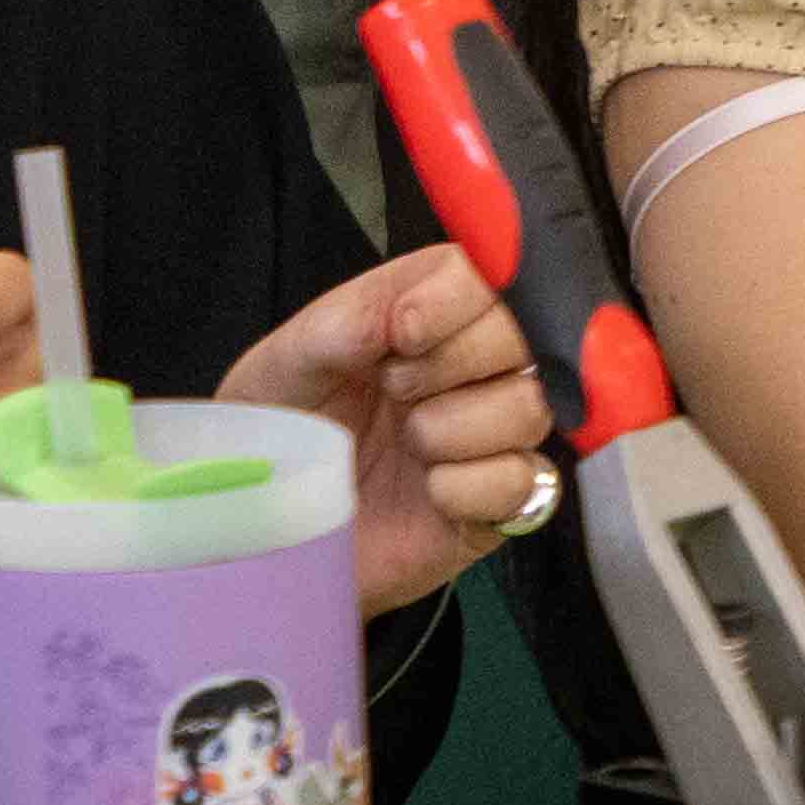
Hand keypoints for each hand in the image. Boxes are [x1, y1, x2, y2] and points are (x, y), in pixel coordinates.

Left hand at [215, 244, 550, 610]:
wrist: (273, 532)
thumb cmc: (282, 441)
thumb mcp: (285, 367)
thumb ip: (341, 324)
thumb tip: (403, 311)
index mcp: (431, 315)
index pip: (489, 273)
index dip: (458, 298)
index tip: (403, 331)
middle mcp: (475, 367)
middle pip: (527, 335)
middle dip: (454, 363)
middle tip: (393, 388)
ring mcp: (494, 435)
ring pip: (530, 407)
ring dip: (457, 428)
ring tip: (408, 445)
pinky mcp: (501, 501)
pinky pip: (522, 482)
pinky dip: (469, 488)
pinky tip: (430, 492)